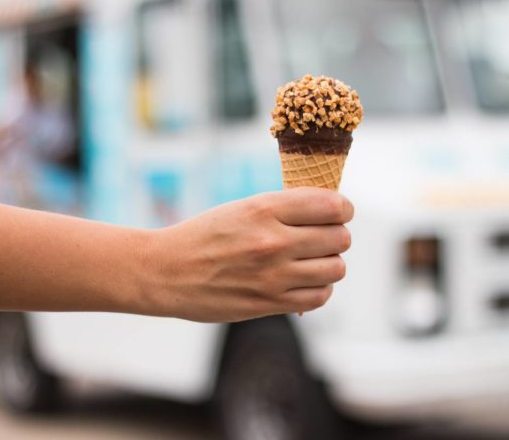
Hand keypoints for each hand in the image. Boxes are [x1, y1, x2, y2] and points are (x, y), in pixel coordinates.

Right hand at [136, 188, 353, 321]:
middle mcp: (273, 241)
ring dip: (330, 263)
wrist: (166, 272)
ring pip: (336, 268)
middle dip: (336, 235)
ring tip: (313, 260)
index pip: (332, 206)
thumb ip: (285, 208)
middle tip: (321, 237)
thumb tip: (331, 210)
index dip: (343, 208)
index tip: (338, 212)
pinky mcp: (270, 303)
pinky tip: (303, 281)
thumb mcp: (243, 208)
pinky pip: (320, 296)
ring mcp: (273, 275)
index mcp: (265, 209)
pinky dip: (319, 288)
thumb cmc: (205, 235)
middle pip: (340, 238)